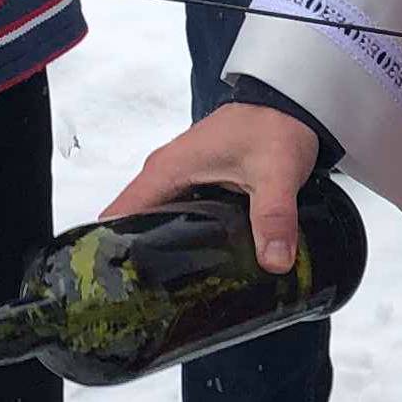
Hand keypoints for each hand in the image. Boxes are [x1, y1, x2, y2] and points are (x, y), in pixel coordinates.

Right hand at [104, 101, 318, 274]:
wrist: (289, 101)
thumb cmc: (272, 124)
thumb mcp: (275, 173)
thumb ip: (273, 217)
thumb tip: (274, 262)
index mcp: (168, 170)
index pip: (119, 214)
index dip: (112, 249)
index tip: (119, 285)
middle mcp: (165, 174)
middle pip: (133, 223)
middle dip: (138, 259)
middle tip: (150, 300)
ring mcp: (180, 178)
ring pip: (156, 220)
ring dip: (161, 249)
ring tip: (170, 292)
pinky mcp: (197, 183)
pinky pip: (177, 214)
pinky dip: (182, 236)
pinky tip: (198, 264)